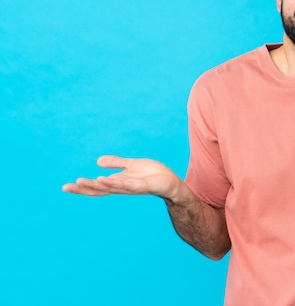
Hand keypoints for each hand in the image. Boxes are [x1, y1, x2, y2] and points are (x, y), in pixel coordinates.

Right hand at [62, 155, 182, 199]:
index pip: (97, 187)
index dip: (82, 187)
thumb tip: (97, 161)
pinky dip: (114, 183)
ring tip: (81, 181)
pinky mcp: (141, 185)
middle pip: (99, 189)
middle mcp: (121, 187)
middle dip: (83, 189)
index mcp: (118, 183)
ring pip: (109, 187)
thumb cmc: (153, 175)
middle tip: (67, 187)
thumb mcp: (131, 165)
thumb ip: (116, 163)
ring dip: (95, 184)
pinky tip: (102, 179)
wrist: (171, 182)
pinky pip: (125, 185)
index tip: (66, 187)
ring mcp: (131, 187)